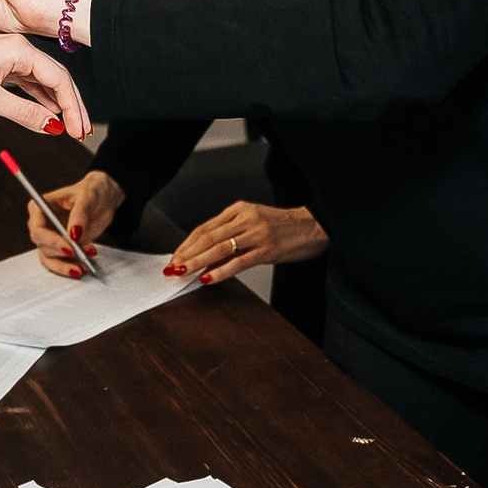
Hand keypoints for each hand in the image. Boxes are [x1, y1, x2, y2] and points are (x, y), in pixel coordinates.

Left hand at [0, 31, 89, 138]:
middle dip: (71, 106)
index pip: (59, 78)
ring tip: (69, 126)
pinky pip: (28, 81)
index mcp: (18, 50)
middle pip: (56, 78)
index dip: (74, 107)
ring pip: (43, 80)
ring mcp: (8, 55)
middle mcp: (17, 48)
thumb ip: (23, 112)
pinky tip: (48, 112)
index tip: (78, 130)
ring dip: (57, 103)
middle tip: (81, 131)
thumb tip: (52, 126)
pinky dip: (40, 97)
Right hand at [28, 170, 122, 275]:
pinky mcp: (61, 248)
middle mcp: (41, 224)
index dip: (51, 240)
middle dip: (61, 253)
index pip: (37, 228)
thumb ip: (80, 214)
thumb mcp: (88, 197)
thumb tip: (74, 234)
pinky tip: (84, 267)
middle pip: (42, 245)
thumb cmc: (92, 192)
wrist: (104, 200)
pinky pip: (59, 263)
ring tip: (83, 266)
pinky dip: (69, 268)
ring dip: (65, 265)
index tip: (69, 247)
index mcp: (41, 207)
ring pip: (49, 258)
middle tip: (81, 255)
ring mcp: (50, 238)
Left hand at [167, 202, 328, 284]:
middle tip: (172, 268)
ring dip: (198, 262)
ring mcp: (257, 233)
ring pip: (220, 248)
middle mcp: (246, 218)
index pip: (205, 227)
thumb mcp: (253, 223)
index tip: (174, 257)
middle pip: (208, 237)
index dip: (186, 244)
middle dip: (187, 254)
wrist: (314, 226)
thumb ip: (230, 236)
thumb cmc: (283, 227)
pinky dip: (221, 271)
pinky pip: (239, 262)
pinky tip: (208, 279)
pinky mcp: (268, 249)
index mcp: (239, 209)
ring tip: (183, 272)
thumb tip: (204, 260)